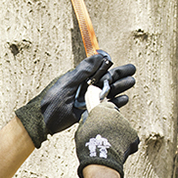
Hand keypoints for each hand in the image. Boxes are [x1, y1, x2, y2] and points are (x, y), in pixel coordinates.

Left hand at [15, 52, 135, 147]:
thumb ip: (84, 71)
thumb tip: (100, 56)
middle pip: (106, 79)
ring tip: (131, 82)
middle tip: (133, 71)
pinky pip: (106, 106)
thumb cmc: (52, 99)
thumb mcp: (68, 82)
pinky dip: (115, 102)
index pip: (98, 69)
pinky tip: (124, 98)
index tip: (115, 62)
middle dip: (119, 75)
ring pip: (108, 91)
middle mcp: (86, 87)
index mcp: (80, 77)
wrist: (44, 121)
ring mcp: (89, 99)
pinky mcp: (90, 112)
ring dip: (120, 87)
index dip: (110, 66)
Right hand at [75, 102, 138, 177]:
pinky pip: (131, 138)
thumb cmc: (88, 146)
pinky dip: (127, 143)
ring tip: (111, 145)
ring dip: (120, 134)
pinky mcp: (134, 135)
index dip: (105, 114)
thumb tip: (87, 117)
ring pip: (124, 127)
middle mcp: (116, 114)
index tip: (103, 119)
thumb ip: (86, 121)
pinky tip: (119, 149)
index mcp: (101, 110)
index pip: (107, 106)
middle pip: (116, 117)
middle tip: (106, 135)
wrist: (100, 160)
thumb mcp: (81, 130)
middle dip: (113, 125)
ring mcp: (127, 125)